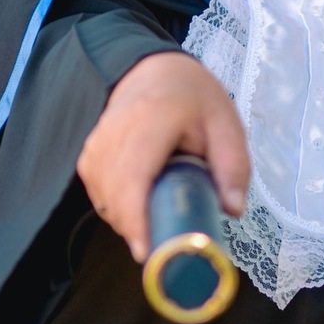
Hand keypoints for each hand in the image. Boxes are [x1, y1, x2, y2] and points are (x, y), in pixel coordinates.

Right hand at [76, 52, 249, 262]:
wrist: (156, 71)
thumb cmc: (195, 99)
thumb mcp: (226, 124)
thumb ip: (233, 167)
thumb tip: (232, 210)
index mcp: (152, 118)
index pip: (133, 175)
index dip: (136, 218)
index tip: (148, 252)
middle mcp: (115, 130)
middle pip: (114, 194)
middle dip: (137, 228)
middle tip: (168, 245)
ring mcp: (96, 142)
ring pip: (102, 198)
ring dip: (128, 220)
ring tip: (160, 219)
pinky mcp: (89, 154)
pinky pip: (97, 193)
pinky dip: (117, 208)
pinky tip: (141, 206)